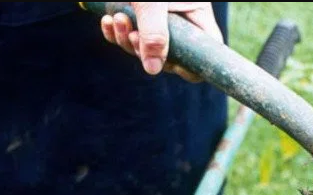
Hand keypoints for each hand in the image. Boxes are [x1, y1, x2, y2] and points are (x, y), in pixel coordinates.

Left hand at [100, 2, 221, 82]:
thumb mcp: (152, 1)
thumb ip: (155, 34)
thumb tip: (153, 70)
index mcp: (195, 12)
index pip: (204, 51)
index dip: (190, 65)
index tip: (170, 65)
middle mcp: (178, 18)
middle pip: (168, 54)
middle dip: (146, 49)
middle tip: (132, 35)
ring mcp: (156, 18)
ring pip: (144, 47)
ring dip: (126, 39)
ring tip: (118, 20)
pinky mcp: (134, 15)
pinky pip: (127, 35)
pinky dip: (116, 32)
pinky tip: (109, 21)